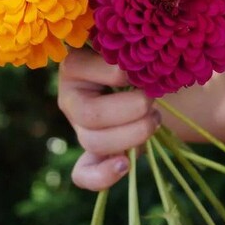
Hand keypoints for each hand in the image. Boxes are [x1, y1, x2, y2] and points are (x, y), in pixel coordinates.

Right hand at [58, 47, 161, 190]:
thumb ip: (125, 52)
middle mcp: (69, 97)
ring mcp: (78, 127)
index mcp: (73, 66)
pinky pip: (83, 173)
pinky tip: (124, 166)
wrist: (147, 79)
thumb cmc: (136, 57)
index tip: (143, 70)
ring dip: (132, 134)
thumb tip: (137, 63)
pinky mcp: (90, 151)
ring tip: (155, 119)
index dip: (121, 74)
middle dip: (132, 109)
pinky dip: (102, 176)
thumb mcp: (128, 48)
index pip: (86, 72)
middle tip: (153, 99)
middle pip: (91, 115)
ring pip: (93, 141)